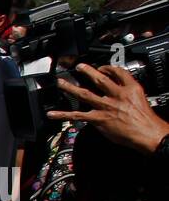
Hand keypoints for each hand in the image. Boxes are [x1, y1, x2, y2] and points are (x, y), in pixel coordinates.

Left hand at [48, 63, 168, 153]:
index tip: (102, 67)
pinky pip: (77, 116)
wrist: (147, 133)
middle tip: (78, 67)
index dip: (109, 68)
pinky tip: (52, 114)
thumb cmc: (145, 119)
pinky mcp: (98, 119)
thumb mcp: (140, 99)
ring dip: (71, 87)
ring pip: (85, 94)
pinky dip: (63, 115)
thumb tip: (117, 91)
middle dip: (88, 71)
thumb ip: (127, 93)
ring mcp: (106, 107)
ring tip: (61, 83)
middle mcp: (117, 95)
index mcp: (130, 88)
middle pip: (99, 79)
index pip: (118, 72)